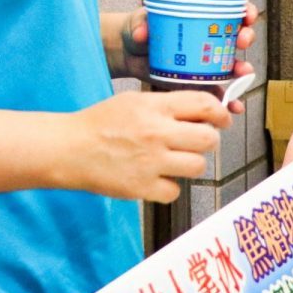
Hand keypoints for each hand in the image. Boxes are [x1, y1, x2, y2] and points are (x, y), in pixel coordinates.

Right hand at [58, 89, 229, 202]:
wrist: (70, 149)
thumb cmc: (99, 123)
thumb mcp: (133, 101)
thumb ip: (166, 105)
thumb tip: (201, 111)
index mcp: (155, 107)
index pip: (204, 105)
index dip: (220, 113)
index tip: (222, 120)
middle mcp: (157, 133)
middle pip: (208, 139)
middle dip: (209, 141)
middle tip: (199, 143)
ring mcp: (151, 162)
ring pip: (197, 166)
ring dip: (190, 164)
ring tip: (175, 161)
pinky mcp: (143, 187)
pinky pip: (174, 191)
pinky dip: (168, 187)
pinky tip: (156, 178)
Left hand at [120, 4, 258, 112]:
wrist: (129, 54)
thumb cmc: (139, 29)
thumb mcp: (140, 22)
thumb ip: (141, 25)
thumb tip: (141, 33)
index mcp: (201, 18)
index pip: (231, 9)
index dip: (244, 11)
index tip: (246, 15)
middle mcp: (209, 39)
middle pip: (238, 36)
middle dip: (246, 37)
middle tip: (241, 40)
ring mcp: (206, 62)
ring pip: (233, 64)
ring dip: (243, 68)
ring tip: (244, 72)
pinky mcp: (199, 82)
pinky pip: (219, 92)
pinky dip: (229, 99)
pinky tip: (235, 105)